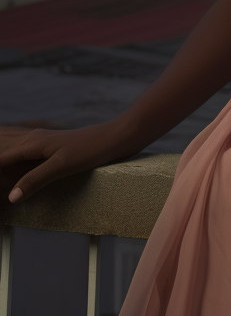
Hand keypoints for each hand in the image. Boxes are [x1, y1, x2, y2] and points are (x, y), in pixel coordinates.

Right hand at [0, 122, 131, 203]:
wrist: (116, 137)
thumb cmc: (91, 149)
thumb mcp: (62, 167)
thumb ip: (35, 179)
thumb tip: (11, 197)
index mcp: (31, 143)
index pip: (0, 159)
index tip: (0, 190)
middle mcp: (33, 138)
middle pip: (2, 148)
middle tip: (2, 183)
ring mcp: (42, 140)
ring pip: (11, 145)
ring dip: (4, 157)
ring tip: (5, 175)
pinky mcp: (50, 145)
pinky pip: (22, 149)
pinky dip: (12, 154)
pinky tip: (15, 160)